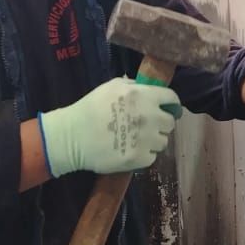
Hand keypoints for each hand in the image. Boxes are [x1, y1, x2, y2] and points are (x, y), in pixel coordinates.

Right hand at [38, 78, 183, 177]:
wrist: (72, 137)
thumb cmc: (90, 108)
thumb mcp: (112, 87)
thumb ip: (135, 86)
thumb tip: (150, 88)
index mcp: (144, 96)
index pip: (172, 99)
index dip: (171, 104)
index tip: (167, 108)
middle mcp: (149, 117)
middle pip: (170, 123)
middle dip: (161, 123)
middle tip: (147, 126)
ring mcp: (146, 139)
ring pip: (163, 141)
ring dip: (153, 140)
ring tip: (137, 140)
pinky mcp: (140, 159)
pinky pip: (152, 157)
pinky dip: (144, 155)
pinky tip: (131, 150)